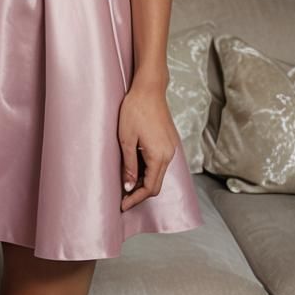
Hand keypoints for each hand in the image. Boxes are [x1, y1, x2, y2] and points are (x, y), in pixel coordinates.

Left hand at [118, 83, 179, 210]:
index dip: (136, 198)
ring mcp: (171, 148)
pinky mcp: (169, 141)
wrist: (149, 89)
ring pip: (158, 173)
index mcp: (159, 156)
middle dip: (140, 193)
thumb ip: (128, 164)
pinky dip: (149, 169)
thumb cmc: (135, 110)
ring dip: (144, 181)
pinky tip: (136, 167)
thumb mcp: (126, 139)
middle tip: (123, 197)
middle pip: (156, 183)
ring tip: (126, 182)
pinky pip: (160, 163)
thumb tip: (128, 186)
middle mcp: (169, 155)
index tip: (123, 205)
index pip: (150, 188)